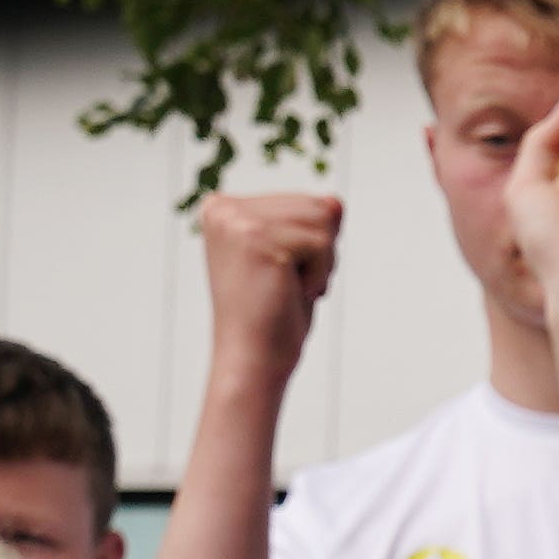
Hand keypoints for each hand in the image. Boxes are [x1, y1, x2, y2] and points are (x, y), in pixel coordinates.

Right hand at [195, 191, 341, 378]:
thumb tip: (336, 200)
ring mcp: (236, 220)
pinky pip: (323, 245)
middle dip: (319, 252)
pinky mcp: (256, 238)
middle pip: (317, 206)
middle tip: (286, 285)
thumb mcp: (298, 259)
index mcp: (223, 207)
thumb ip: (312, 224)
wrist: (252, 358)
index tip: (279, 274)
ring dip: (322, 264)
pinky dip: (321, 275)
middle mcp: (223, 207)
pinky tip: (291, 293)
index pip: (305, 202)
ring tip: (288, 288)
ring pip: (324, 221)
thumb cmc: (274, 314)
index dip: (310, 245)